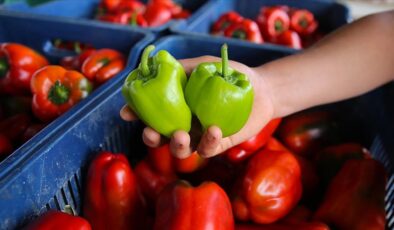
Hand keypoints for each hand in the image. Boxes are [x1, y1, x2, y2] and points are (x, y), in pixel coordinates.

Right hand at [120, 56, 275, 157]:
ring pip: (181, 149)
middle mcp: (185, 124)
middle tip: (151, 132)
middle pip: (160, 138)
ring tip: (181, 135)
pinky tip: (213, 130)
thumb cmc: (228, 73)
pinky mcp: (219, 144)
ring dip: (176, 145)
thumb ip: (180, 68)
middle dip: (151, 138)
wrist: (259, 87)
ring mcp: (200, 136)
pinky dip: (208, 142)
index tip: (126, 112)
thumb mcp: (202, 65)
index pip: (151, 113)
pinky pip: (208, 149)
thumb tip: (154, 66)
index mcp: (176, 107)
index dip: (136, 115)